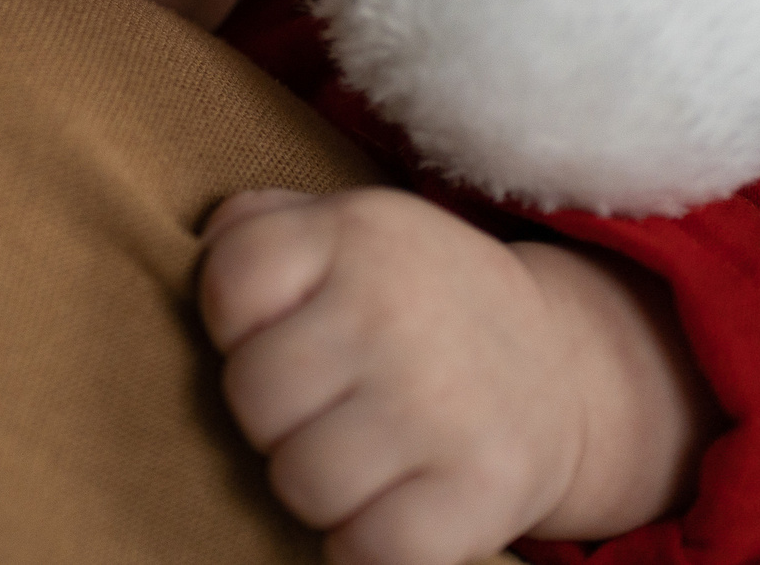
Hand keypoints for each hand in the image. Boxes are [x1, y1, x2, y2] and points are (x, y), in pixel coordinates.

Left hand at [198, 188, 706, 564]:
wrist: (562, 367)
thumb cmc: (409, 300)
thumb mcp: (343, 229)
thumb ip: (256, 227)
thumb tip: (197, 255)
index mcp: (353, 233)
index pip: (232, 283)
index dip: (231, 324)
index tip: (272, 333)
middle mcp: (394, 312)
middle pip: (254, 396)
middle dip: (268, 416)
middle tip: (312, 408)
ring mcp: (440, 403)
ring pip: (301, 481)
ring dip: (313, 485)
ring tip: (347, 458)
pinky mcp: (481, 486)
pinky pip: (371, 548)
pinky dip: (360, 549)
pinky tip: (377, 513)